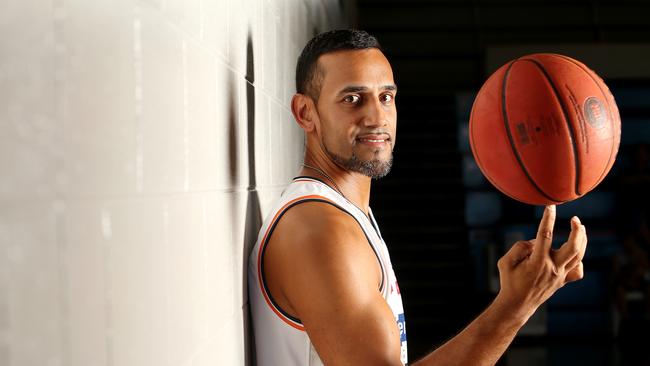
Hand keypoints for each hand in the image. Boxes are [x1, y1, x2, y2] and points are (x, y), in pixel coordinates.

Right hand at [495, 205, 587, 319]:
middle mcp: (552, 268)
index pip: (545, 235)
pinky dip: (578, 259)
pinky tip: (574, 253)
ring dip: (582, 240)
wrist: (517, 304)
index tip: (551, 207)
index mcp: (537, 262)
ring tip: (581, 228)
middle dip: (577, 231)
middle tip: (576, 219)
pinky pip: (577, 270)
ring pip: (578, 256)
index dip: (548, 219)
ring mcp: (560, 276)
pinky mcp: (563, 281)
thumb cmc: (509, 281)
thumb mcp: (506, 261)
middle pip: (573, 247)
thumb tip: (535, 242)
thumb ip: (519, 247)